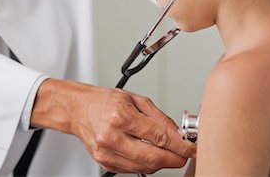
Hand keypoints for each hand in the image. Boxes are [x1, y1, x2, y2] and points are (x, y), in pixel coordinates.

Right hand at [31, 79, 195, 173]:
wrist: (78, 109)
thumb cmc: (104, 101)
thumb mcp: (136, 99)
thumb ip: (159, 117)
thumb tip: (178, 133)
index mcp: (121, 117)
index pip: (159, 137)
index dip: (180, 145)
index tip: (191, 148)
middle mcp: (112, 137)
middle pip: (153, 158)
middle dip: (175, 159)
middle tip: (185, 155)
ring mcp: (107, 153)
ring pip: (145, 167)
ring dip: (161, 162)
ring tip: (168, 152)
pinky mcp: (104, 162)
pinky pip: (133, 169)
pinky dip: (146, 164)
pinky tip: (149, 153)